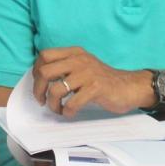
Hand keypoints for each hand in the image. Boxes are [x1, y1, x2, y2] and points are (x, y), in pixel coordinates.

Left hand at [31, 47, 151, 117]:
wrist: (129, 86)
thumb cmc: (103, 80)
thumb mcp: (83, 65)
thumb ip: (65, 66)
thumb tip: (41, 78)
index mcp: (75, 53)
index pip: (44, 56)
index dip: (36, 71)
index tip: (40, 84)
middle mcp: (79, 60)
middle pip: (45, 72)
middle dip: (38, 90)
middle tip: (42, 100)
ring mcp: (87, 74)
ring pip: (56, 89)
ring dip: (52, 104)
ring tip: (58, 109)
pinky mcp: (95, 88)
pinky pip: (72, 103)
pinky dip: (67, 111)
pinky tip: (70, 113)